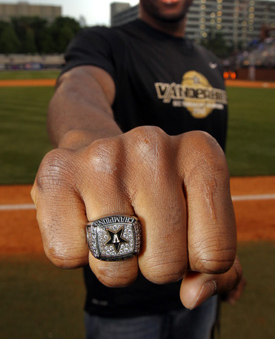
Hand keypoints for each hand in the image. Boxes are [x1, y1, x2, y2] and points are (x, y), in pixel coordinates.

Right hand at [31, 126, 241, 308]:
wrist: (98, 150)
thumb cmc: (155, 192)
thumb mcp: (197, 214)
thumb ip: (215, 264)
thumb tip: (194, 295)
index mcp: (200, 152)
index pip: (216, 253)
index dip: (198, 262)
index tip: (184, 237)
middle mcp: (152, 145)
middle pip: (167, 264)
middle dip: (155, 263)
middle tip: (143, 227)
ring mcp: (102, 156)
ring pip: (117, 269)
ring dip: (117, 263)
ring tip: (114, 221)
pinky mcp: (57, 172)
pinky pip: (69, 257)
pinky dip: (77, 253)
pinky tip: (83, 216)